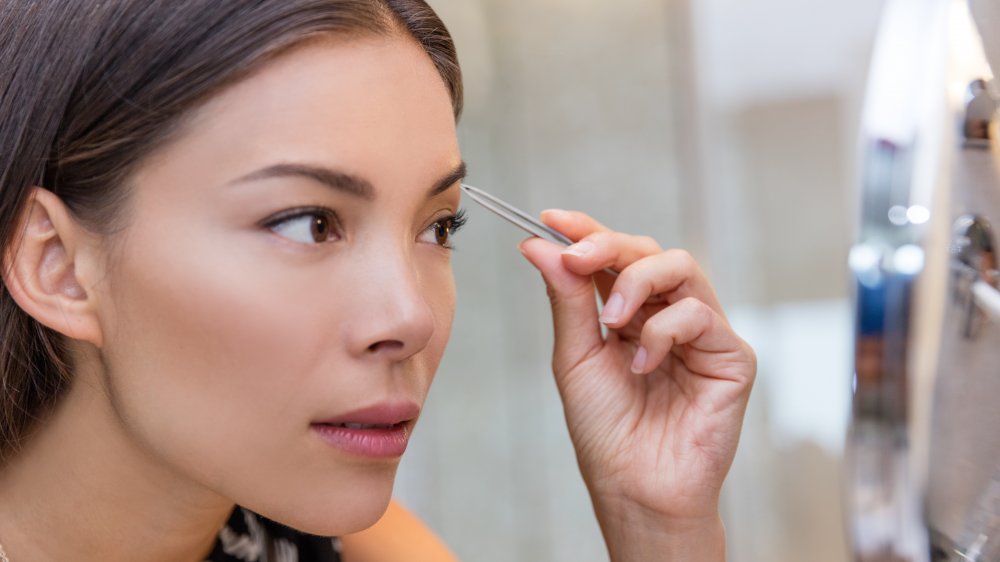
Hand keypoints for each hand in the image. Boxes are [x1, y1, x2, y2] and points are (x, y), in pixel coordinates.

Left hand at [518, 210, 755, 560]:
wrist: (635, 488)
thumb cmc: (606, 431)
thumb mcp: (576, 357)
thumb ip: (567, 299)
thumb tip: (540, 245)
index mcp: (628, 315)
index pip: (612, 257)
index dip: (586, 230)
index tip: (551, 219)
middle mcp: (666, 316)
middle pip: (648, 251)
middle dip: (609, 245)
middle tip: (578, 256)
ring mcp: (702, 333)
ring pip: (681, 267)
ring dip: (637, 281)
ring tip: (612, 319)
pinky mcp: (732, 356)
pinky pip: (701, 314)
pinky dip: (664, 330)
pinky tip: (643, 363)